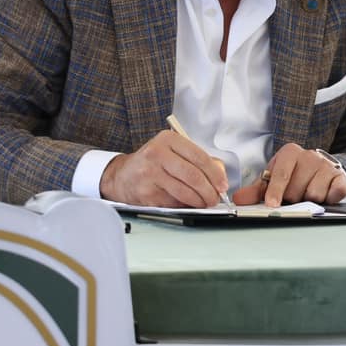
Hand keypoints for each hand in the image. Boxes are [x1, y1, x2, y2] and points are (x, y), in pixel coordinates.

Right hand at [102, 130, 227, 207]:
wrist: (122, 175)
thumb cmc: (153, 163)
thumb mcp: (172, 151)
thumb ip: (195, 160)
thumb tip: (219, 178)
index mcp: (168, 140)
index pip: (199, 157)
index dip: (215, 174)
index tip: (223, 185)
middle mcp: (156, 154)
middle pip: (193, 176)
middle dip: (209, 191)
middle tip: (215, 198)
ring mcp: (149, 174)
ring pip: (184, 191)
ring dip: (199, 201)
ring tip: (204, 203)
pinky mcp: (145, 192)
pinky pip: (172, 202)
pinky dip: (184, 206)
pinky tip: (188, 204)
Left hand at [231, 143, 345, 207]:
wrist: (323, 169)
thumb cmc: (295, 174)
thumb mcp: (274, 178)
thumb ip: (257, 190)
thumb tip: (238, 199)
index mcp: (289, 153)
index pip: (280, 174)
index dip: (275, 191)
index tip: (272, 204)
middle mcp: (309, 155)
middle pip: (296, 189)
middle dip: (293, 198)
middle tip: (295, 194)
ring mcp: (326, 165)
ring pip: (313, 194)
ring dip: (310, 200)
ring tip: (309, 192)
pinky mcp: (340, 177)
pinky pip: (333, 194)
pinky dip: (328, 199)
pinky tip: (325, 194)